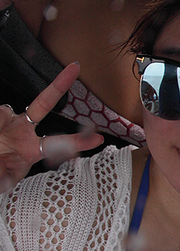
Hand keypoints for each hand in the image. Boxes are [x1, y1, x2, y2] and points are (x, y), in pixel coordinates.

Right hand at [0, 64, 103, 192]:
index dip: (78, 142)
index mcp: (32, 149)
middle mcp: (23, 130)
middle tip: (75, 68)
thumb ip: (2, 178)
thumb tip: (3, 183)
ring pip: (4, 111)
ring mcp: (6, 120)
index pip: (59, 144)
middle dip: (59, 85)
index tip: (98, 138)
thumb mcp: (1, 180)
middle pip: (43, 104)